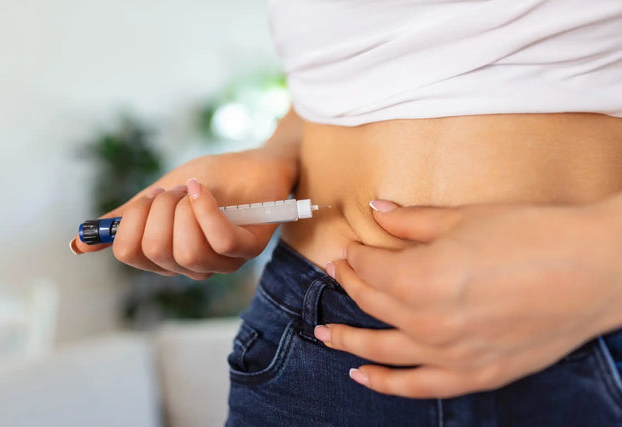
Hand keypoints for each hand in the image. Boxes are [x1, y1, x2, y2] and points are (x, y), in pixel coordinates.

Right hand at [70, 148, 296, 279]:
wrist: (255, 161)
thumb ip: (127, 220)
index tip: (147, 198)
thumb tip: (79, 244)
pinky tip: (202, 190)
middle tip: (174, 192)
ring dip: (183, 209)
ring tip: (193, 190)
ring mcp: (223, 262)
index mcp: (168, 256)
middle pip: (154, 252)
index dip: (131, 220)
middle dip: (158, 209)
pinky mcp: (249, 248)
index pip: (130, 254)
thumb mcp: (160, 196)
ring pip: (186, 252)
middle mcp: (194, 267)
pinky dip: (204, 210)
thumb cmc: (212, 179)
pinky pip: (219, 241)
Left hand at [315, 199, 621, 397]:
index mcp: (417, 278)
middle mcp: (425, 321)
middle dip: (349, 283)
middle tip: (337, 272)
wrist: (594, 270)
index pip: (368, 266)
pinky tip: (363, 375)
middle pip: (370, 302)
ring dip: (347, 339)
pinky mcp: (475, 374)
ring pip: (381, 349)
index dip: (355, 253)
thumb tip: (378, 210)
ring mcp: (448, 353)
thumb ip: (412, 221)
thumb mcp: (464, 218)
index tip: (350, 246)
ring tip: (324, 334)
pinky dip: (385, 383)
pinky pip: (417, 386)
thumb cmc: (532, 236)